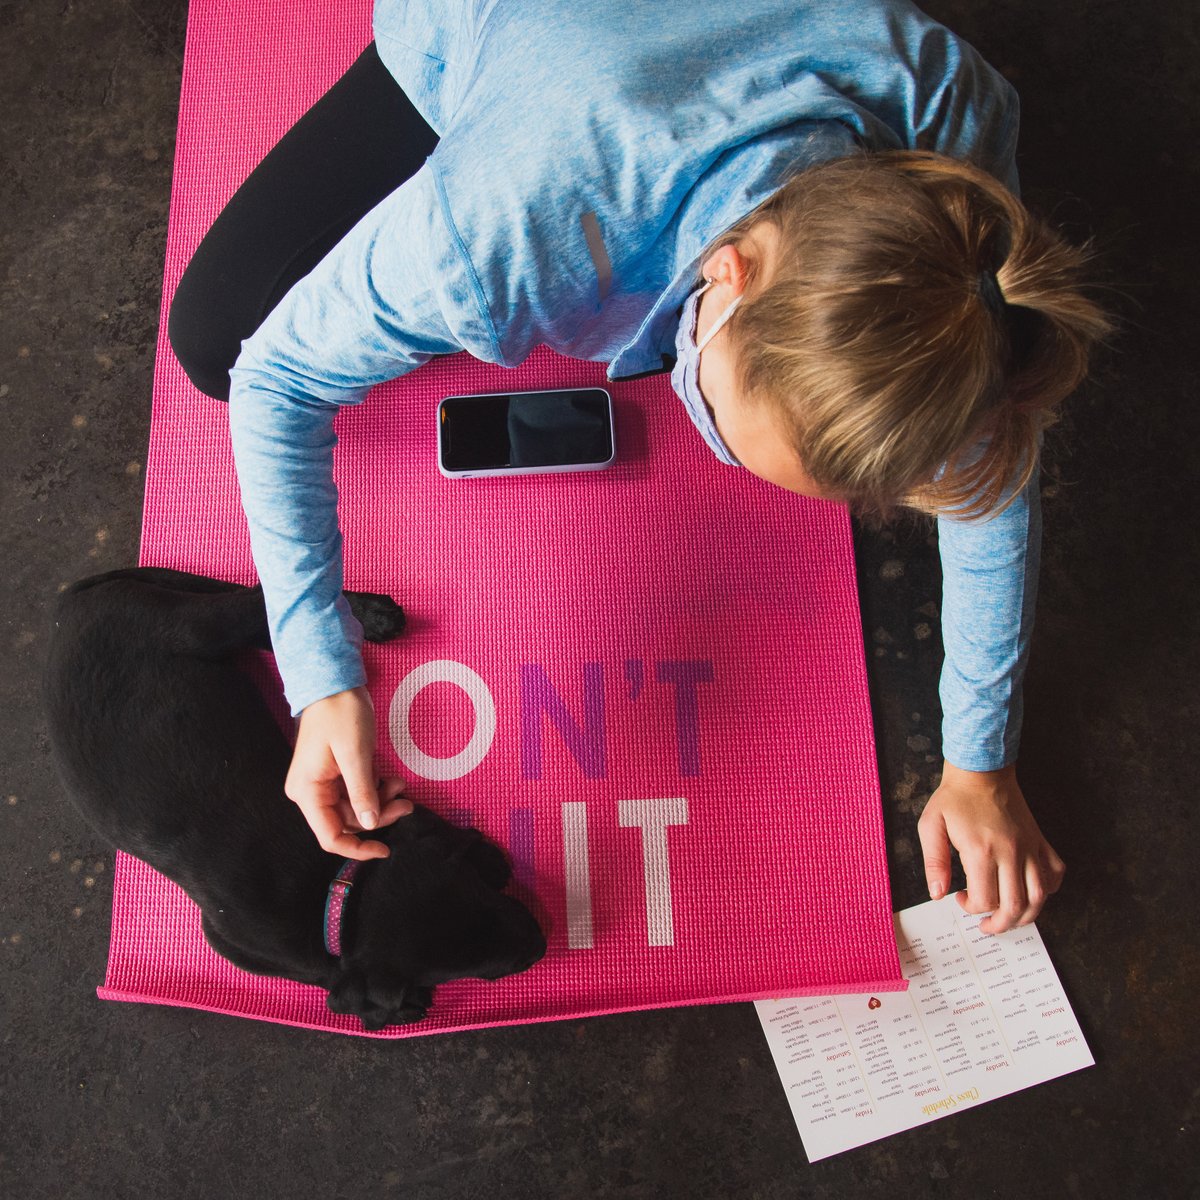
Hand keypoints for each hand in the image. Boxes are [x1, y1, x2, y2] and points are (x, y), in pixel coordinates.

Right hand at [286, 686, 410, 859]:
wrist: (334, 683)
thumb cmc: (340, 713)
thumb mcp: (355, 753)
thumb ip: (362, 791)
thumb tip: (369, 825)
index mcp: (308, 792)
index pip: (329, 837)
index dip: (357, 849)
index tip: (385, 849)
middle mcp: (310, 792)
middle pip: (347, 822)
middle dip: (378, 816)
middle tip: (407, 803)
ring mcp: (322, 783)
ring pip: (356, 808)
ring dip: (380, 800)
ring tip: (400, 785)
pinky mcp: (334, 774)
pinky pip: (356, 792)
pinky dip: (375, 788)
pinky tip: (391, 778)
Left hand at [917, 761, 1063, 934]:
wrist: (982, 771)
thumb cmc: (954, 799)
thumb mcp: (931, 827)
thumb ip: (934, 863)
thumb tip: (938, 893)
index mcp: (981, 851)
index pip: (984, 899)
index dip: (971, 908)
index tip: (961, 898)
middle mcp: (1011, 852)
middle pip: (1016, 906)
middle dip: (1000, 924)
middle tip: (986, 925)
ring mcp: (1030, 847)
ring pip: (1040, 897)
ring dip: (1025, 916)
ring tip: (1008, 918)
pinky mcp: (1040, 841)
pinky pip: (1055, 874)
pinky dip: (1047, 890)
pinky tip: (1030, 892)